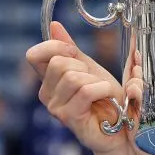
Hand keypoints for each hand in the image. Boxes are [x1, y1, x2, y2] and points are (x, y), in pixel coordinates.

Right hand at [25, 21, 142, 154]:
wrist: (120, 129)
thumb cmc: (105, 100)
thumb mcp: (89, 69)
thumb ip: (71, 50)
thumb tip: (54, 25)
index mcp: (48, 81)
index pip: (34, 55)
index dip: (55, 46)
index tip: (74, 52)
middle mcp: (46, 95)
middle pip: (58, 63)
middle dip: (84, 67)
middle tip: (96, 81)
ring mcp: (56, 108)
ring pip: (73, 77)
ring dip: (97, 81)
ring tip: (104, 92)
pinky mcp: (69, 118)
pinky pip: (85, 91)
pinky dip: (103, 89)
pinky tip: (108, 97)